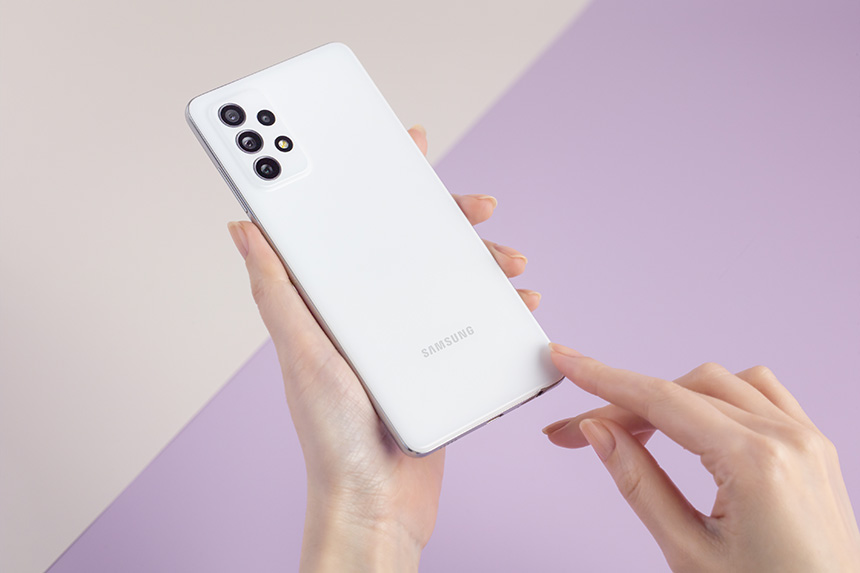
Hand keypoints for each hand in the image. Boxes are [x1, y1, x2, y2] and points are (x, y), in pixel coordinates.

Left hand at [227, 125, 540, 571]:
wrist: (377, 504)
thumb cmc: (331, 434)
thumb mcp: (301, 353)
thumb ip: (277, 290)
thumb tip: (243, 227)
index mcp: (334, 305)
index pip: (356, 229)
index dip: (379, 185)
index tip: (406, 148)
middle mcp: (371, 316)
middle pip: (415, 248)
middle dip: (451, 220)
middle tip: (479, 205)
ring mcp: (407, 340)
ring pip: (451, 282)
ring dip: (485, 264)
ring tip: (513, 264)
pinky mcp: (438, 367)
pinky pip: (473, 324)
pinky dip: (499, 310)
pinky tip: (520, 308)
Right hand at [543, 344, 859, 571]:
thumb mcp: (689, 554)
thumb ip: (639, 484)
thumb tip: (598, 432)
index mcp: (756, 463)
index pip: (660, 401)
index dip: (603, 379)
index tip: (567, 361)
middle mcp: (788, 438)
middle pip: (682, 392)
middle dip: (625, 404)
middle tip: (577, 432)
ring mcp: (807, 439)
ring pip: (720, 383)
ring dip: (669, 396)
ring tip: (633, 430)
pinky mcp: (814, 447)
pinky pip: (761, 392)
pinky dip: (716, 396)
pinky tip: (693, 418)